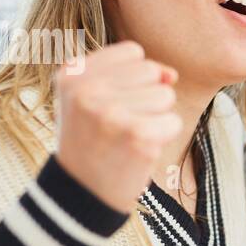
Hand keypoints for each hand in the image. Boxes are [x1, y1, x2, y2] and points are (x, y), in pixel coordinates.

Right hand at [55, 41, 182, 212]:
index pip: (132, 52)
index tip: (114, 103)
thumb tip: (172, 74)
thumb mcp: (94, 99)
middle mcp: (87, 90)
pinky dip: (164, 136)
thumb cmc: (93, 141)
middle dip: (146, 97)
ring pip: (166, 94)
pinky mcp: (137, 136)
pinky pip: (173, 121)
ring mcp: (111, 113)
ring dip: (156, 117)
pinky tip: (139, 150)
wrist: (81, 193)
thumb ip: (131, 75)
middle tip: (120, 124)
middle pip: (151, 71)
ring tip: (128, 136)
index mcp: (72, 74)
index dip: (135, 78)